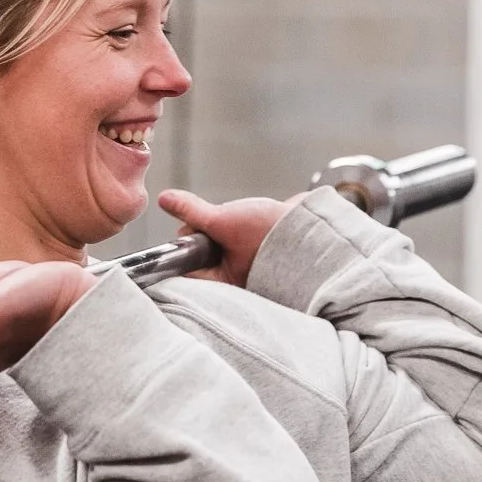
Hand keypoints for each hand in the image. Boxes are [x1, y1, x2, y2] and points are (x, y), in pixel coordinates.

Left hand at [157, 189, 304, 286]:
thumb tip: (166, 200)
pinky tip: (249, 215)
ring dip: (222, 224)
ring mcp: (249, 262)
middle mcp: (237, 276)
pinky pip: (238, 235)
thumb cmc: (272, 233)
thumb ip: (192, 211)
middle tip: (211, 220)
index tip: (185, 228)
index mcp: (226, 281)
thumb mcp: (223, 220)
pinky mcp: (260, 247)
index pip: (189, 268)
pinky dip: (239, 222)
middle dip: (204, 232)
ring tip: (238, 217)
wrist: (314, 225)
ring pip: (220, 241)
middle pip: (203, 253)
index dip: (182, 246)